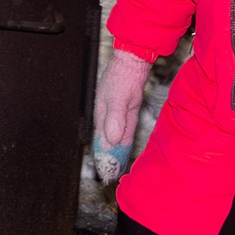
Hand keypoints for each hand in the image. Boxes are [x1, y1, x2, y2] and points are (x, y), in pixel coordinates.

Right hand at [90, 50, 152, 182]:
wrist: (134, 60)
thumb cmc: (123, 76)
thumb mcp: (119, 99)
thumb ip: (115, 119)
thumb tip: (112, 140)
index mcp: (100, 114)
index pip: (100, 141)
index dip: (103, 156)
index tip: (105, 171)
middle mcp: (107, 115)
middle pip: (107, 141)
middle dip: (108, 157)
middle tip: (111, 174)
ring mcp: (117, 113)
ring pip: (116, 137)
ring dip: (117, 151)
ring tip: (118, 166)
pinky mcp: (127, 109)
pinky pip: (125, 130)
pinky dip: (124, 141)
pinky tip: (125, 149)